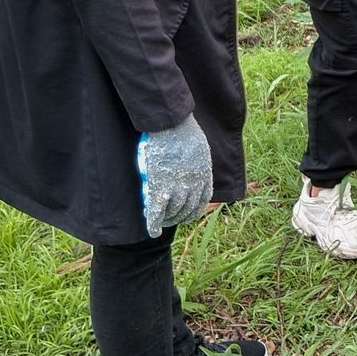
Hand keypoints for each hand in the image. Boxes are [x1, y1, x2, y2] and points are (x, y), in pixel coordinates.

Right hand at [136, 114, 212, 237]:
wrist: (171, 124)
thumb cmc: (183, 130)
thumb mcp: (198, 146)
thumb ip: (196, 159)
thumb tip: (190, 164)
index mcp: (204, 174)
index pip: (202, 200)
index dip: (194, 210)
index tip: (188, 214)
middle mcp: (194, 184)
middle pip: (189, 209)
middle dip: (180, 217)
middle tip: (171, 220)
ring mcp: (177, 187)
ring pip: (174, 212)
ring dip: (168, 220)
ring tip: (161, 222)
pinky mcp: (160, 186)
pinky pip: (158, 211)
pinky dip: (154, 223)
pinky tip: (153, 230)